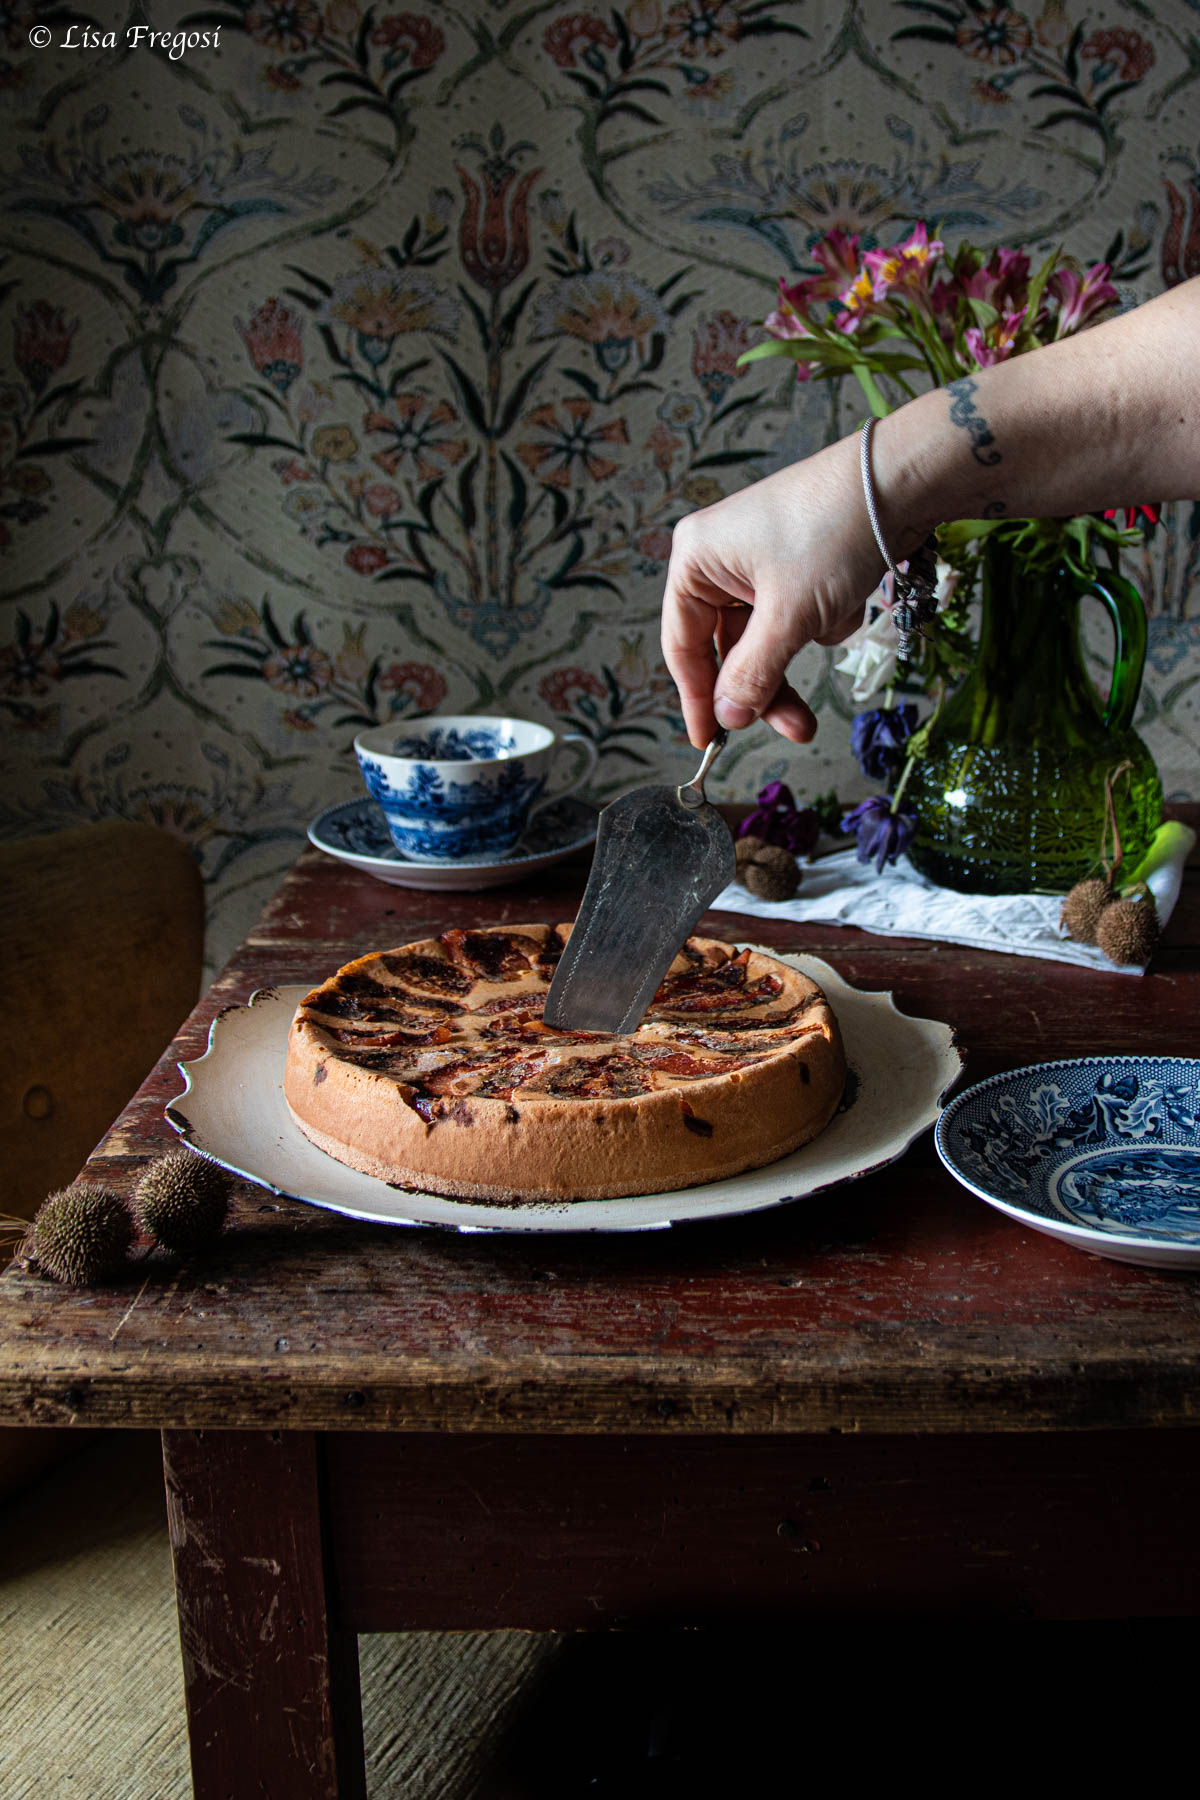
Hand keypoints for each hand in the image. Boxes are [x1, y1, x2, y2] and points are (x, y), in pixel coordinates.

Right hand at [660, 430, 886, 747]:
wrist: (900, 481)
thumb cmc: (832, 533)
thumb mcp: (788, 617)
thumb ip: (752, 675)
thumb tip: (727, 719)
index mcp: (696, 559)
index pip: (684, 645)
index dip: (697, 698)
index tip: (711, 742)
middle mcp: (719, 558)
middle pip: (728, 648)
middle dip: (766, 685)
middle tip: (797, 727)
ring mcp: (759, 560)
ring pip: (767, 638)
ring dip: (801, 649)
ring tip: (836, 638)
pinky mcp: (796, 563)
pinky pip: (797, 616)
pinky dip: (822, 620)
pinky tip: (848, 598)